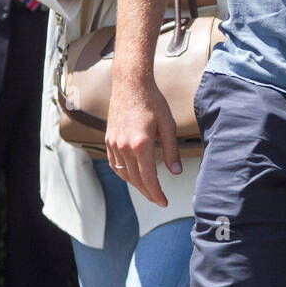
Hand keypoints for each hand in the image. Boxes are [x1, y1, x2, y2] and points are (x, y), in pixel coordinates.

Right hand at [105, 77, 180, 205]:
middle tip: (158, 199)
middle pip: (136, 179)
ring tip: (148, 189)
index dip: (157, 193)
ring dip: (136, 184)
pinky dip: (124, 174)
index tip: (164, 202)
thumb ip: (172, 151)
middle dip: (148, 192)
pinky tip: (133, 175)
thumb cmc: (152, 101)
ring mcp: (114, 143)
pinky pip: (115, 164)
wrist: (130, 84)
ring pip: (124, 174)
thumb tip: (176, 172)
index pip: (149, 178)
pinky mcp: (109, 139)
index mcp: (141, 144)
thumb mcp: (168, 126)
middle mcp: (124, 146)